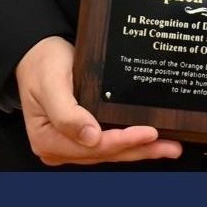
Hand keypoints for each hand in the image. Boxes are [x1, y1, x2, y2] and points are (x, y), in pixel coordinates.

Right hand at [15, 35, 182, 166]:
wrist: (37, 53)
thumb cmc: (41, 63)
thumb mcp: (50, 83)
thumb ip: (65, 113)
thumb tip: (91, 138)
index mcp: (46, 139)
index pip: (92, 147)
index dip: (122, 142)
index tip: (148, 133)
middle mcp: (57, 147)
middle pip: (105, 153)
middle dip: (138, 149)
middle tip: (170, 145)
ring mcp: (70, 145)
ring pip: (111, 152)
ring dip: (140, 149)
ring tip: (169, 147)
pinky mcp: (81, 138)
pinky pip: (109, 144)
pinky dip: (130, 143)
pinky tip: (150, 142)